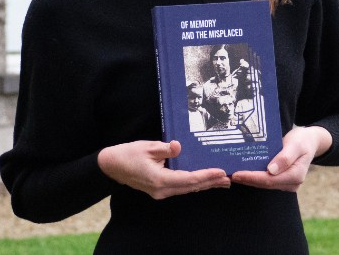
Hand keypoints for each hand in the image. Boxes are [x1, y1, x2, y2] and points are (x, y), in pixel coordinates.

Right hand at [97, 140, 230, 198]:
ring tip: (221, 181)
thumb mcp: (147, 146)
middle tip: (228, 179)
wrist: (110, 165)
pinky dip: (193, 184)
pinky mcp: (159, 189)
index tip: (221, 172)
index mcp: (160, 180)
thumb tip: (178, 146)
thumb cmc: (127, 154)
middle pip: (191, 187)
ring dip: (203, 184)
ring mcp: (160, 191)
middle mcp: (162, 190)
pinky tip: (202, 181)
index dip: (206, 176)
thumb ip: (165, 148)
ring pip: (186, 189)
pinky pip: (180, 187)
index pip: (189, 179)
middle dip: (210, 182)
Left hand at [230, 126, 331, 191]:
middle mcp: (291, 183)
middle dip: (246, 180)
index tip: (237, 174)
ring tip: (230, 174)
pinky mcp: (281, 180)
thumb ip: (285, 157)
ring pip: (263, 183)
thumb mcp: (296, 144)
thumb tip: (272, 170)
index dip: (252, 177)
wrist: (309, 141)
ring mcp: (286, 183)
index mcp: (295, 175)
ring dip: (247, 179)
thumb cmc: (302, 140)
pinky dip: (253, 176)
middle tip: (228, 174)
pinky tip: (241, 172)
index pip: (269, 180)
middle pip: (264, 183)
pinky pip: (265, 180)